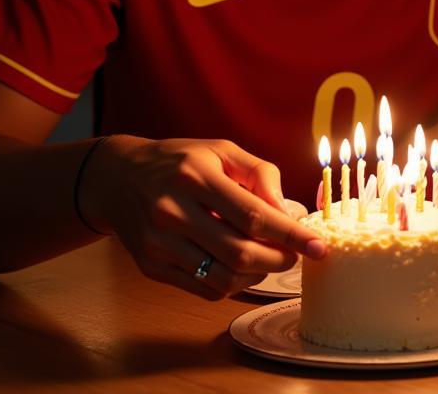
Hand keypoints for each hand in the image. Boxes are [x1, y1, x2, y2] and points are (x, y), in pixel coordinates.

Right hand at [79, 135, 325, 300]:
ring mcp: (158, 243)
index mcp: (196, 176)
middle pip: (239, 252)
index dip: (291, 235)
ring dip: (258, 274)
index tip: (320, 246)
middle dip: (279, 258)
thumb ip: (260, 173)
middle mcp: (173, 211)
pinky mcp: (150, 267)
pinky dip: (232, 284)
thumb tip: (286, 208)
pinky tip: (243, 266)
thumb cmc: (180, 160)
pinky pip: (202, 287)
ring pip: (221, 276)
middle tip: (296, 253)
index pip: (253, 215)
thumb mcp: (221, 150)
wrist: (117, 178)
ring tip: (270, 258)